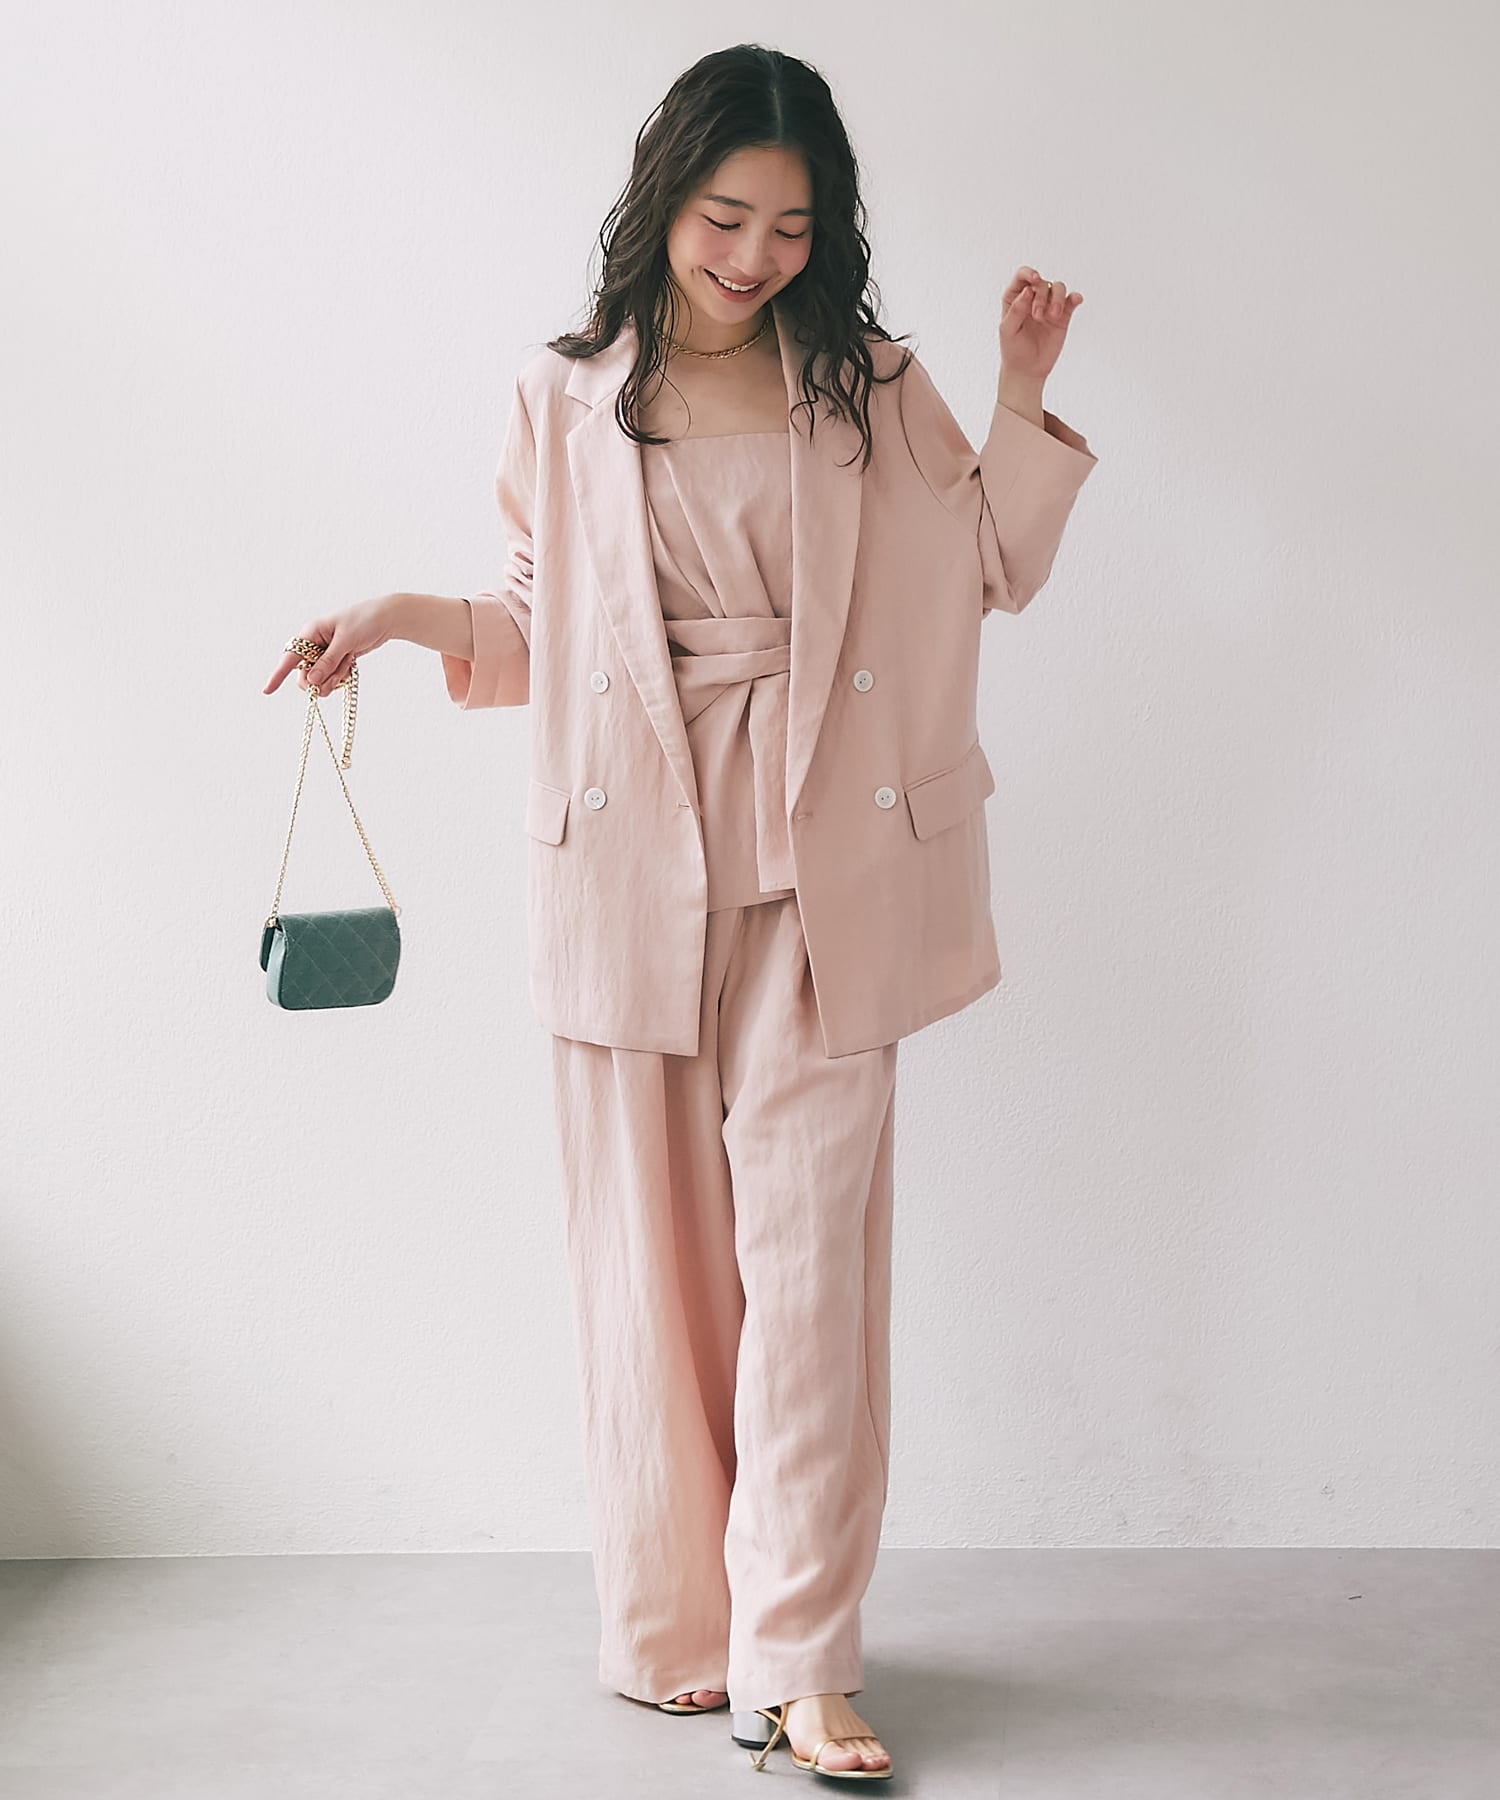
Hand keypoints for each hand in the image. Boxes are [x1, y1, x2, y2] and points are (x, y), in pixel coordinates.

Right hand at [263, 595, 399, 697]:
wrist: (386, 619)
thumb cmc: (364, 621)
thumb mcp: (346, 641)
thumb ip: (328, 661)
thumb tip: (311, 680)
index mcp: (310, 633)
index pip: (290, 657)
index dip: (278, 675)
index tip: (267, 691)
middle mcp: (314, 644)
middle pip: (305, 674)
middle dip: (319, 680)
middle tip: (337, 676)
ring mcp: (325, 653)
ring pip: (319, 679)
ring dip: (333, 678)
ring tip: (348, 663)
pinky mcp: (336, 660)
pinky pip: (332, 677)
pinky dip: (341, 675)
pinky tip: (351, 663)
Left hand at [998, 267, 1082, 385]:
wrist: (1027, 370)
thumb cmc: (1013, 349)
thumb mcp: (1008, 330)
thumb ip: (1016, 310)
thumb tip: (1028, 290)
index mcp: (1015, 298)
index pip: (1022, 276)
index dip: (1029, 273)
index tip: (1035, 279)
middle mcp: (1033, 298)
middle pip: (1042, 283)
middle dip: (1040, 296)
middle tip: (1037, 316)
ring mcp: (1048, 306)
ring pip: (1058, 288)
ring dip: (1056, 298)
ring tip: (1052, 316)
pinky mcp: (1062, 316)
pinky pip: (1071, 301)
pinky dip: (1075, 298)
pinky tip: (1076, 300)